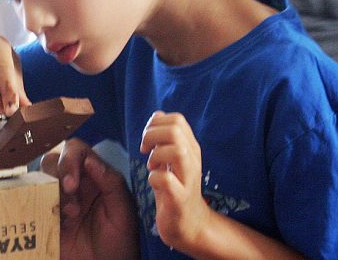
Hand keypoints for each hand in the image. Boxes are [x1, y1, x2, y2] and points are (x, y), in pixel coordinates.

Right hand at [42, 138, 138, 259]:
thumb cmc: (119, 243)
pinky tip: (58, 224)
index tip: (72, 181)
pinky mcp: (44, 216)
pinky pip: (31, 202)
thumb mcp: (123, 213)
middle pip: (53, 161)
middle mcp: (74, 184)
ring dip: (51, 192)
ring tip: (68, 215)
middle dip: (59, 176)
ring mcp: (57, 200)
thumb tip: (90, 160)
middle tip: (70, 198)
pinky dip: (39, 208)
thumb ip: (111, 183)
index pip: (77, 152)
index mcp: (94, 177)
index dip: (70, 159)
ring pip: (41, 180)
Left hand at [140, 111, 211, 250]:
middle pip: (175, 129)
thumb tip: (157, 114)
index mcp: (190, 147)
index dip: (156, 123)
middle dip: (152, 134)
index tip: (148, 139)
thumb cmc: (175, 189)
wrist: (189, 224)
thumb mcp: (169, 159)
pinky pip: (166, 179)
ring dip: (156, 153)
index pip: (177, 119)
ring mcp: (188, 178)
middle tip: (145, 149)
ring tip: (151, 164)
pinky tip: (153, 181)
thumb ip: (164, 138)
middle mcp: (193, 159)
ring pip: (176, 150)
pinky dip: (154, 176)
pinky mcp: (180, 198)